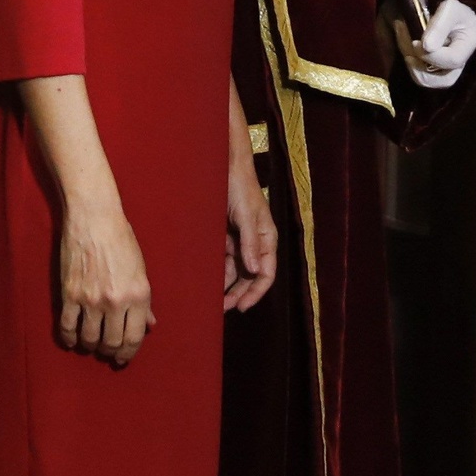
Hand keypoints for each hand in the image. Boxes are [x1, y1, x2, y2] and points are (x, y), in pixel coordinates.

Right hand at [58, 198, 153, 365]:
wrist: (94, 217)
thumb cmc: (121, 239)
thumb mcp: (140, 269)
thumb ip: (144, 301)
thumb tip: (149, 325)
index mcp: (138, 294)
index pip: (134, 338)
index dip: (128, 353)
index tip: (123, 358)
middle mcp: (116, 301)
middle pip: (111, 343)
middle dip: (110, 352)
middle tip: (107, 351)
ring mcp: (91, 299)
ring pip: (89, 339)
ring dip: (90, 346)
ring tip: (91, 344)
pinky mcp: (69, 293)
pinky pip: (68, 327)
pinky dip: (69, 338)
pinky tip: (72, 340)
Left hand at [224, 151, 277, 310]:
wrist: (224, 167)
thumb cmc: (240, 187)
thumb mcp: (246, 214)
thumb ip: (250, 242)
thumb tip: (255, 269)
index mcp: (267, 239)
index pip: (266, 273)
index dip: (256, 292)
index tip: (241, 306)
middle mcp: (255, 243)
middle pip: (251, 276)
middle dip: (239, 293)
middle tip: (222, 308)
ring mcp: (241, 240)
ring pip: (236, 270)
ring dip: (227, 285)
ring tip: (213, 299)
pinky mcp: (226, 236)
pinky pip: (224, 259)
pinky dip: (218, 271)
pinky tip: (208, 280)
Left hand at [394, 0, 475, 88]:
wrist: (445, 13)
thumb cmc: (452, 9)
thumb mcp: (449, 8)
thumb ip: (439, 25)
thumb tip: (427, 47)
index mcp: (468, 44)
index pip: (453, 60)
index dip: (433, 55)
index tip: (415, 42)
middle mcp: (461, 63)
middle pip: (443, 80)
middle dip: (420, 64)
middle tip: (408, 45)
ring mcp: (448, 70)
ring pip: (429, 81)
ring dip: (412, 65)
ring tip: (403, 42)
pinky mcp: (435, 71)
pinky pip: (421, 77)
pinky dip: (409, 64)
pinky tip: (404, 45)